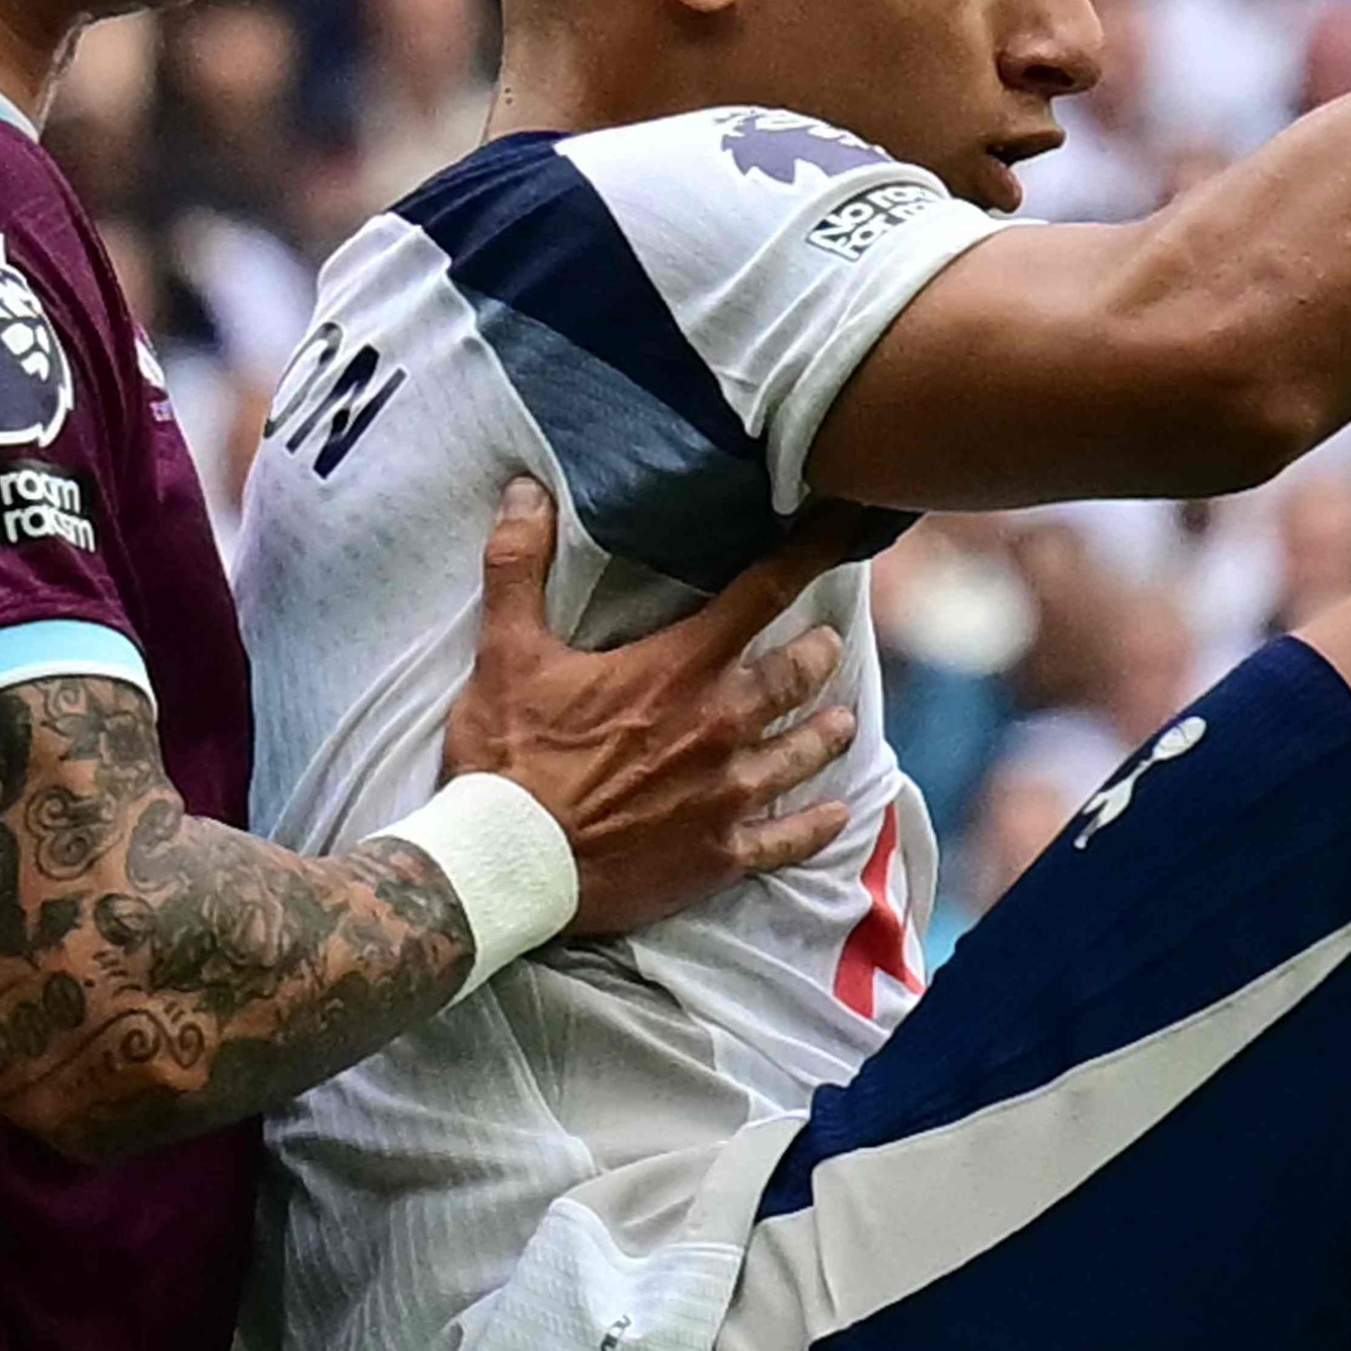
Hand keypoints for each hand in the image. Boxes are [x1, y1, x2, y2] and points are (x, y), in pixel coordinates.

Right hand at [440, 479, 865, 935]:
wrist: (509, 864)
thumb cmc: (508, 758)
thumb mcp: (505, 651)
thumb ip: (519, 564)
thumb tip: (525, 486)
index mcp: (678, 669)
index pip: (761, 594)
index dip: (808, 556)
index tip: (845, 532)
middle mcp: (720, 726)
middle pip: (794, 676)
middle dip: (815, 655)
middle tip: (828, 646)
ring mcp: (727, 794)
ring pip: (801, 754)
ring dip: (824, 734)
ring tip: (842, 721)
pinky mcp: (720, 854)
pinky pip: (788, 839)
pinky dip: (817, 824)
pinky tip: (837, 814)